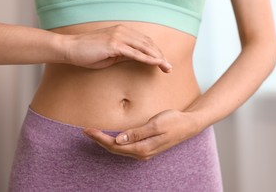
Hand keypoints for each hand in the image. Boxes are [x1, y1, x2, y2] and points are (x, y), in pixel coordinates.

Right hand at [62, 24, 171, 71]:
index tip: (163, 62)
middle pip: (148, 43)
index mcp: (123, 32)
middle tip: (169, 67)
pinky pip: (135, 53)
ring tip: (166, 67)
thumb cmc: (88, 52)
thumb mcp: (111, 54)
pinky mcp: (114, 44)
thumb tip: (139, 59)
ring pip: (144, 47)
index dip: (156, 51)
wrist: (70, 48)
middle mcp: (123, 31)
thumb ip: (125, 54)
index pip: (145, 41)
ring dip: (157, 57)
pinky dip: (147, 58)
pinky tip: (156, 63)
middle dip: (160, 55)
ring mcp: (119, 36)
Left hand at [83, 109, 199, 159]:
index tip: (88, 130)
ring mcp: (144, 152)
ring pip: (120, 149)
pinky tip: (111, 137)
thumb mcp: (156, 125)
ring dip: (106, 142)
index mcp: (143, 148)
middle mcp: (142, 153)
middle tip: (86, 131)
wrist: (188, 125)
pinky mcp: (146, 147)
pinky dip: (116, 142)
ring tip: (95, 133)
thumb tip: (118, 140)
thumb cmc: (174, 122)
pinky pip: (126, 147)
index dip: (100, 139)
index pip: (115, 145)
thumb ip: (137, 133)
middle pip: (115, 149)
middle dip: (99, 141)